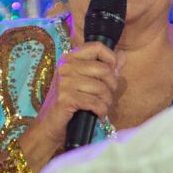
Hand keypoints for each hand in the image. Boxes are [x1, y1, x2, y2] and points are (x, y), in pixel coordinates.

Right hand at [19, 41, 121, 166]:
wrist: (49, 125)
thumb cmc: (69, 103)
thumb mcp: (86, 82)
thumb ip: (105, 68)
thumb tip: (123, 55)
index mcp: (69, 58)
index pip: (97, 47)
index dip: (111, 59)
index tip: (113, 72)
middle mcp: (65, 66)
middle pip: (104, 69)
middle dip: (112, 86)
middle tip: (107, 97)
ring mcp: (64, 82)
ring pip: (101, 88)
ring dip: (106, 101)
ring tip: (102, 107)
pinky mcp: (66, 98)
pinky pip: (95, 102)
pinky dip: (101, 111)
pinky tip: (99, 115)